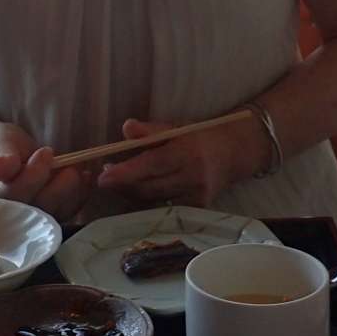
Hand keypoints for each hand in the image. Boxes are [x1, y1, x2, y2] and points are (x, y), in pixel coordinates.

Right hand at [0, 121, 94, 222]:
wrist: (8, 153)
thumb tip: (2, 168)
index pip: (10, 197)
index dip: (30, 179)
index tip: (45, 153)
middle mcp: (8, 216)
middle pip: (34, 211)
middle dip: (55, 188)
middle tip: (67, 165)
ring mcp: (30, 220)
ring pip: (53, 214)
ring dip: (70, 192)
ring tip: (77, 170)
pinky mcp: (49, 218)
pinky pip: (67, 212)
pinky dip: (79, 196)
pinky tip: (85, 178)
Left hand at [95, 116, 260, 208]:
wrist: (233, 154)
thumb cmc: (198, 138)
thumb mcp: (176, 128)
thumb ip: (150, 130)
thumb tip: (126, 127)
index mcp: (186, 151)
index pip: (152, 164)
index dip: (126, 172)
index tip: (103, 176)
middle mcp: (193, 176)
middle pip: (150, 187)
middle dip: (123, 184)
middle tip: (104, 176)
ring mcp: (197, 195)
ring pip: (154, 200)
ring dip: (132, 193)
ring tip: (118, 182)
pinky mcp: (198, 208)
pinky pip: (164, 208)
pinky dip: (147, 201)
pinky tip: (137, 193)